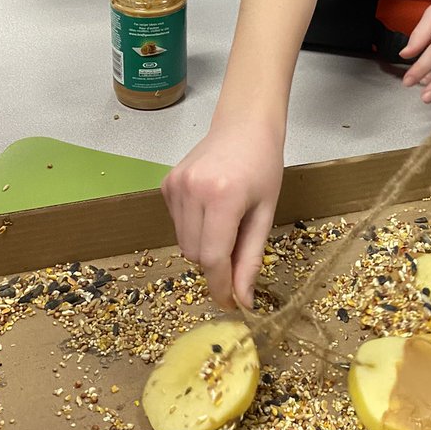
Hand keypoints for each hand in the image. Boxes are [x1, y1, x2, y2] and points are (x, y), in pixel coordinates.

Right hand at [161, 121, 284, 310]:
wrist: (244, 125)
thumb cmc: (263, 165)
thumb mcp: (265, 214)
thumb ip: (250, 259)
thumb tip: (243, 301)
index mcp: (222, 196)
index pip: (212, 258)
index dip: (220, 287)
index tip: (231, 304)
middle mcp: (192, 190)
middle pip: (195, 254)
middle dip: (215, 265)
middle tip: (238, 252)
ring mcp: (174, 186)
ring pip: (183, 243)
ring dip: (204, 247)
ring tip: (227, 223)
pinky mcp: (166, 184)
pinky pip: (177, 224)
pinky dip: (194, 229)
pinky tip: (211, 209)